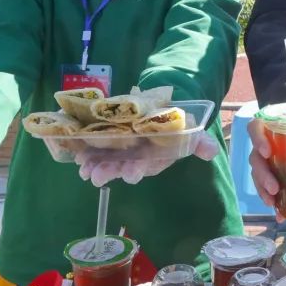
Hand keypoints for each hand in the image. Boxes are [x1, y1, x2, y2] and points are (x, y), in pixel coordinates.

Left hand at [74, 131, 219, 186]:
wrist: (160, 108)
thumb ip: (200, 141)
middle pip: (119, 167)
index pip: (144, 167)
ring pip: (104, 161)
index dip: (137, 170)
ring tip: (84, 171)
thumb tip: (211, 151)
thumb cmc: (175, 124)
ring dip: (93, 167)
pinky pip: (93, 149)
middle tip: (97, 177)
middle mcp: (134, 158)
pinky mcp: (106, 141)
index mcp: (152, 158)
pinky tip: (75, 158)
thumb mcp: (191, 131)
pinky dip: (83, 153)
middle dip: (109, 172)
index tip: (130, 174)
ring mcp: (118, 151)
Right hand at [248, 118, 285, 221]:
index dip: (257, 139)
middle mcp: (264, 145)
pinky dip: (274, 203)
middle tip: (274, 187)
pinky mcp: (271, 177)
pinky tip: (280, 215)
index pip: (255, 128)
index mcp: (272, 129)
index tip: (267, 151)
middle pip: (254, 158)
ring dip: (262, 190)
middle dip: (262, 175)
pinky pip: (266, 190)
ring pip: (257, 175)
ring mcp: (266, 162)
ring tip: (273, 202)